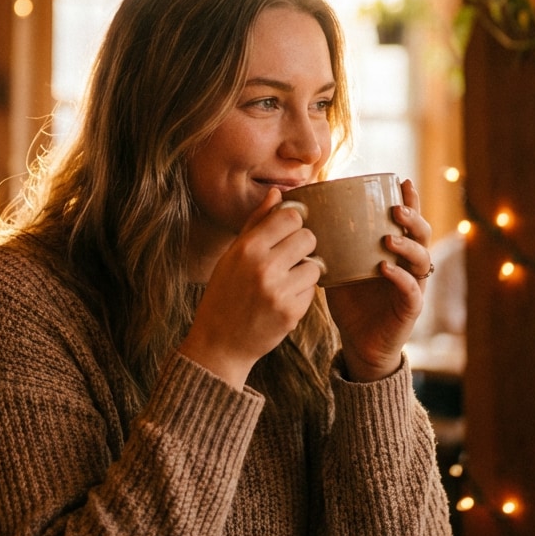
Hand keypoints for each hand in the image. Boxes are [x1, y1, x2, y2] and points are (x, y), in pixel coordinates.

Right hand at [179, 188, 322, 389]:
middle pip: (308, 237)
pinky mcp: (292, 313)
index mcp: (247, 248)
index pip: (290, 217)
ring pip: (315, 265)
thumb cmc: (224, 293)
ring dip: (304, 271)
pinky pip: (312, 291)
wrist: (219, 343)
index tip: (287, 231)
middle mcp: (263, 267)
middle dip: (301, 246)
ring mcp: (279, 292)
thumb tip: (277, 192)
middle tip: (287, 258)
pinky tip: (282, 299)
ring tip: (284, 280)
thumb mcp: (232, 255)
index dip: (293, 222)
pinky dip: (302, 293)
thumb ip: (256, 222)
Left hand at [324, 179, 431, 381]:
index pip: (407, 220)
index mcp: (395, 250)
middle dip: (413, 218)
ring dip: (407, 246)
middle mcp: (409, 264)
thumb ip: (330, 243)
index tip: (402, 181)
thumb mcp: (339, 265)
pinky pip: (412, 290)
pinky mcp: (411, 307)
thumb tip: (300, 215)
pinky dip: (400, 277)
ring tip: (389, 238)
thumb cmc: (350, 300)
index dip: (409, 200)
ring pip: (422, 259)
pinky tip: (385, 269)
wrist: (358, 342)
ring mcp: (413, 285)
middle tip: (396, 208)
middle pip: (422, 234)